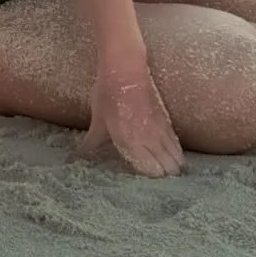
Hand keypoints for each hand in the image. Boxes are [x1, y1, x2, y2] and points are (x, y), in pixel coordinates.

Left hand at [80, 57, 182, 177]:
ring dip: (173, 167)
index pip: (152, 172)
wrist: (126, 69)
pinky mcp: (167, 120)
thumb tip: (78, 157)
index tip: (145, 187)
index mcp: (132, 142)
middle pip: (169, 169)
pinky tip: (172, 157)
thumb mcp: (98, 120)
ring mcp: (161, 130)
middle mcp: (150, 139)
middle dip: (165, 178)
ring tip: (168, 175)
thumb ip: (91, 142)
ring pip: (176, 158)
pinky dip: (176, 153)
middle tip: (158, 184)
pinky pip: (177, 144)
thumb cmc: (108, 94)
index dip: (151, 181)